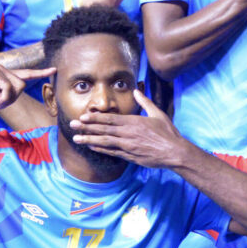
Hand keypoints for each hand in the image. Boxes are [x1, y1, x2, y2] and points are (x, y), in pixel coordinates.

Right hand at [0, 64, 55, 112]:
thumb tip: (15, 93)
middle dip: (13, 98)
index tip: (54, 70)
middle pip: (23, 85)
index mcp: (4, 76)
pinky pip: (8, 89)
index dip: (40, 72)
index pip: (26, 73)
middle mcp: (3, 69)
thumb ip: (7, 96)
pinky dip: (3, 99)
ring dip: (7, 100)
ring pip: (17, 87)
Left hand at [69, 88, 187, 168]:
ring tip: (76, 138)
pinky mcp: (130, 156)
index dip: (95, 118)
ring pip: (105, 142)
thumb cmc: (168, 132)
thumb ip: (145, 102)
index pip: (110, 119)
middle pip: (103, 130)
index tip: (83, 116)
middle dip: (86, 127)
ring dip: (89, 140)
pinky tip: (91, 147)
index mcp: (134, 122)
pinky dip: (100, 149)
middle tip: (72, 125)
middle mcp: (128, 134)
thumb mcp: (157, 113)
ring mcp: (128, 146)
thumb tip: (136, 90)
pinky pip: (112, 152)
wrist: (174, 152)